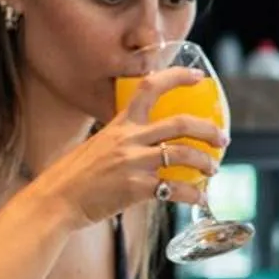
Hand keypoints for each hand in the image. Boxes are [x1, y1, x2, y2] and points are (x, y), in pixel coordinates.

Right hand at [29, 65, 228, 227]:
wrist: (55, 200)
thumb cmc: (75, 176)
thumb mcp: (98, 145)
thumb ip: (123, 140)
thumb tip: (147, 143)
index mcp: (120, 124)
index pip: (149, 88)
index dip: (177, 77)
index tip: (199, 77)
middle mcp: (129, 139)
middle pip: (180, 123)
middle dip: (208, 130)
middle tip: (222, 138)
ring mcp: (133, 163)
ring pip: (183, 155)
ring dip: (206, 162)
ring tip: (213, 170)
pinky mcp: (136, 188)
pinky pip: (175, 190)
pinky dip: (193, 195)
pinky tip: (199, 198)